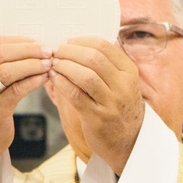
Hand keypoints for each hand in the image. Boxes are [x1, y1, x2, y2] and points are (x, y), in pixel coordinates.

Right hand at [0, 36, 52, 182]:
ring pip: (8, 70)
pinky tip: (45, 78)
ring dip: (33, 64)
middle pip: (1, 53)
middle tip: (49, 51)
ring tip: (50, 64)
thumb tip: (35, 45)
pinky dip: (34, 81)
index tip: (40, 41)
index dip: (21, 40)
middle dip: (29, 50)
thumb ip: (2, 62)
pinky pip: (16, 90)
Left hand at [48, 37, 143, 173]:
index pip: (104, 46)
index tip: (67, 42)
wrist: (129, 140)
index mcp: (129, 71)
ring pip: (85, 75)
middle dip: (70, 52)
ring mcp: (111, 102)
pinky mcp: (97, 117)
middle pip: (93, 58)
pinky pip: (76, 95)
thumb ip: (107, 63)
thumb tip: (79, 43)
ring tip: (54, 64)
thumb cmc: (119, 107)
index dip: (81, 41)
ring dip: (64, 66)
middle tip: (56, 52)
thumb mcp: (122, 82)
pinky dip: (62, 83)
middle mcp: (123, 85)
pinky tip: (55, 79)